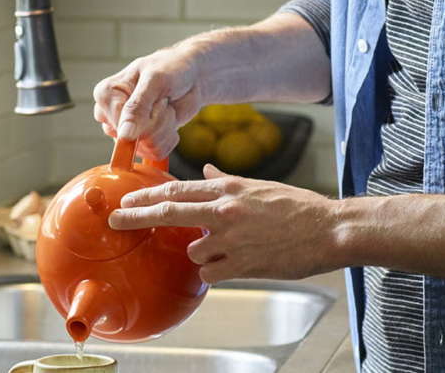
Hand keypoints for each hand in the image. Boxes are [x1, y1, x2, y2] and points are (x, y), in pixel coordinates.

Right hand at [91, 40, 210, 158]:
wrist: (193, 76)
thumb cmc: (171, 68)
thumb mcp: (155, 81)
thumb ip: (137, 107)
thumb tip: (123, 136)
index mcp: (106, 95)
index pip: (118, 122)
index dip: (143, 116)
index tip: (155, 97)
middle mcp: (112, 115)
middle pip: (131, 139)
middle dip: (156, 121)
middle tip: (162, 100)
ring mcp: (127, 130)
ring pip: (145, 147)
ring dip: (165, 127)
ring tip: (166, 107)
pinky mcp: (142, 142)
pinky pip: (155, 153)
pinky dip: (169, 137)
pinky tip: (169, 120)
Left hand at [107, 165, 343, 282]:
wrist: (330, 229)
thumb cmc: (297, 206)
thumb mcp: (259, 186)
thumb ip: (228, 182)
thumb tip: (208, 173)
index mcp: (228, 189)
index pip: (177, 189)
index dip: (147, 195)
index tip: (126, 199)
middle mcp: (225, 210)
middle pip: (169, 212)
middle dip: (137, 217)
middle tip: (114, 221)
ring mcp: (233, 238)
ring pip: (193, 249)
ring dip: (200, 251)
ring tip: (226, 248)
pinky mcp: (244, 264)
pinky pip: (211, 272)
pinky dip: (215, 270)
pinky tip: (233, 265)